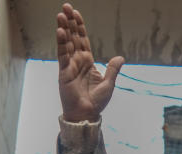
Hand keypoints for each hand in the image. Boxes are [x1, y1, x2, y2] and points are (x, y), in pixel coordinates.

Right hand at [56, 3, 123, 121]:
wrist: (87, 115)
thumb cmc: (96, 102)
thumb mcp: (109, 84)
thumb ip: (113, 69)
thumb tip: (120, 57)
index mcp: (88, 62)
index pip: (83, 40)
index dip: (80, 27)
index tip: (77, 14)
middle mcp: (77, 61)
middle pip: (73, 37)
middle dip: (70, 22)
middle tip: (66, 6)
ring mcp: (70, 66)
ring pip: (66, 43)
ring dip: (64, 28)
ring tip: (61, 14)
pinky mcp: (64, 72)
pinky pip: (62, 54)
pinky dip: (61, 43)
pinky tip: (60, 31)